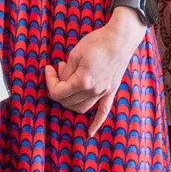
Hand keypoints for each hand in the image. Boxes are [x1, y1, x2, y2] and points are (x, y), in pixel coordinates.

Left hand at [45, 7, 146, 135]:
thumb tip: (61, 80)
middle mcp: (94, 90)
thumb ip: (66, 72)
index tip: (49, 68)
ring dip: (69, 101)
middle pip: (67, 101)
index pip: (58, 91)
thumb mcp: (75, 53)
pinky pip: (104, 111)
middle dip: (57, 88)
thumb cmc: (98, 42)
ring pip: (81, 108)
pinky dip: (96, 123)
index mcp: (83, 81)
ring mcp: (104, 92)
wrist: (121, 38)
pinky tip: (90, 133)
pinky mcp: (111, 91)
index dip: (49, 81)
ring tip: (67, 85)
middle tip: (58, 71)